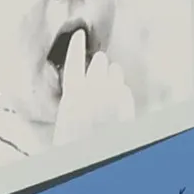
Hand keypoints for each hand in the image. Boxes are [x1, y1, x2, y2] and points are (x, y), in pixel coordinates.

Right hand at [52, 29, 134, 145]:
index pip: (74, 61)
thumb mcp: (65, 121)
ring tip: (109, 79)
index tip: (80, 34)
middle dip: (98, 64)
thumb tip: (78, 88)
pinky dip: (122, 93)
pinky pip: (125, 91)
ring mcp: (114, 99)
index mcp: (73, 95)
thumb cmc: (75, 146)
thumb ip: (73, 100)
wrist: (95, 159)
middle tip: (99, 62)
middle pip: (99, 64)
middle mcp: (95, 92)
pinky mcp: (128, 107)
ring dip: (112, 76)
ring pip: (116, 74)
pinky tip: (119, 98)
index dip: (76, 46)